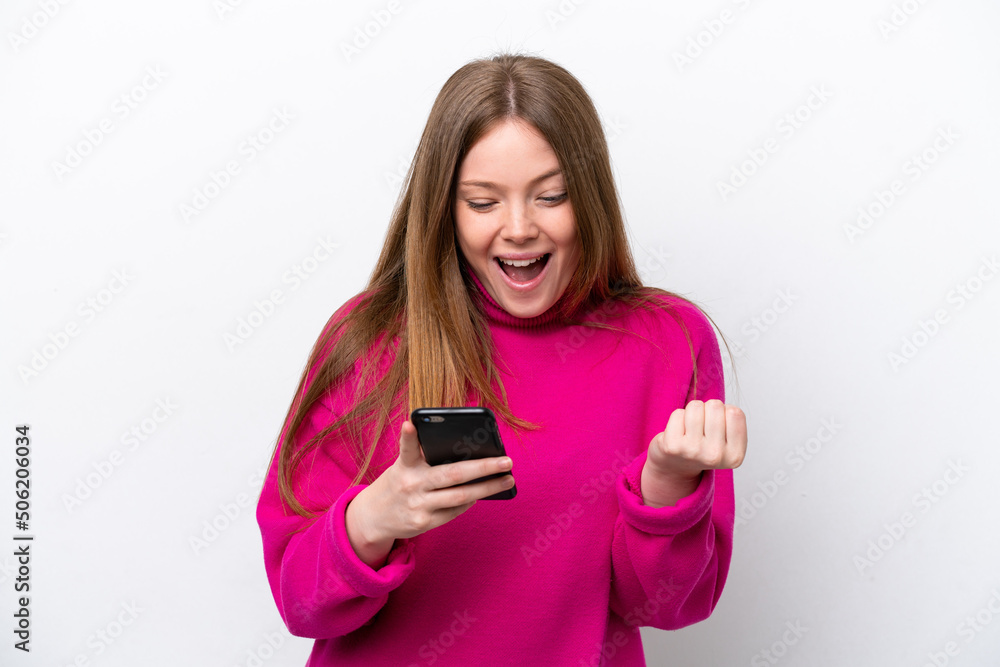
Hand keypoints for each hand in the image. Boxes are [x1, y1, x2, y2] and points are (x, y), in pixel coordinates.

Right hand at [345, 419, 514, 566]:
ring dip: (487, 488)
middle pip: (452, 475)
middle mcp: (410, 485)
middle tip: (507, 461)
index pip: (406, 448)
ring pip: (461, 496)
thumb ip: (426, 459)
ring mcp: (417, 506)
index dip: (408, 436)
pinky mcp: (423, 523)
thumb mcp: (404, 467)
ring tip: (507, 479)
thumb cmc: (399, 482)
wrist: (373, 517)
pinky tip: (483, 493)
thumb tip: (469, 454)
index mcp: (404, 466)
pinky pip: (454, 511)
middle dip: (483, 467)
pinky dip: (471, 501)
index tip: (410, 423)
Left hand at [642, 400, 746, 506]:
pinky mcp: (672, 446)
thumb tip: (715, 406)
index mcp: (735, 455)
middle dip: (708, 410)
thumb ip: (732, 420)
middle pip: (715, 406)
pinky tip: (679, 433)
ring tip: (691, 428)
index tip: (719, 426)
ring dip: (692, 412)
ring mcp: (693, 451)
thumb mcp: (729, 439)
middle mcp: (715, 455)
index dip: (725, 413)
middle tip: (703, 427)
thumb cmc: (704, 446)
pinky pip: (678, 413)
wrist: (676, 467)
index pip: (735, 413)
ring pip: (696, 406)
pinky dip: (678, 418)